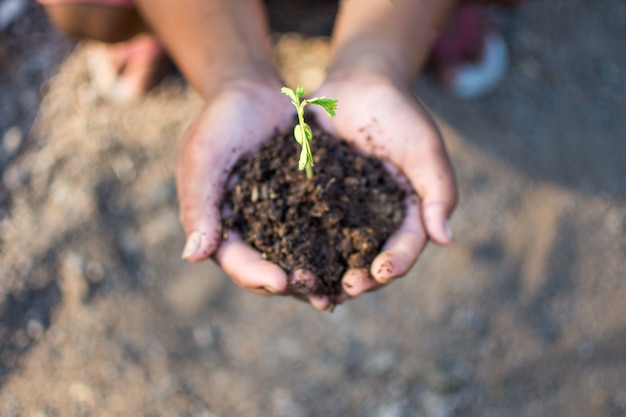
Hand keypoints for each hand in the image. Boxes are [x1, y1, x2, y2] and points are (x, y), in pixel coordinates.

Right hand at [176, 80, 335, 309]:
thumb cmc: (220, 122)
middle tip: (322, 297)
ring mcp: (279, 220)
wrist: (254, 93)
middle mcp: (250, 231)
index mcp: (220, 226)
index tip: (281, 281)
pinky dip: (336, 246)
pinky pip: (320, 231)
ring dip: (320, 276)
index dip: (256, 274)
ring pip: (299, 257)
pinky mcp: (305, 206)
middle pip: (270, 268)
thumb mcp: (203, 157)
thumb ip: (199, 204)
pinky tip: (359, 255)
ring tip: (345, 289)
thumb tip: (193, 256)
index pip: (236, 260)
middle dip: (295, 285)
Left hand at [311, 71, 457, 297]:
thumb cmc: (399, 114)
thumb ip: (438, 191)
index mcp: (407, 212)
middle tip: (346, 289)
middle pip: (371, 258)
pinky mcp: (315, 201)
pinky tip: (287, 258)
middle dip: (361, 278)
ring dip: (328, 272)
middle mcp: (376, 220)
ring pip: (337, 252)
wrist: (358, 84)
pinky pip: (307, 227)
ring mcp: (344, 213)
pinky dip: (300, 246)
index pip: (406, 246)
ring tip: (316, 286)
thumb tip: (445, 239)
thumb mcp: (425, 149)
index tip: (381, 273)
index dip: (396, 262)